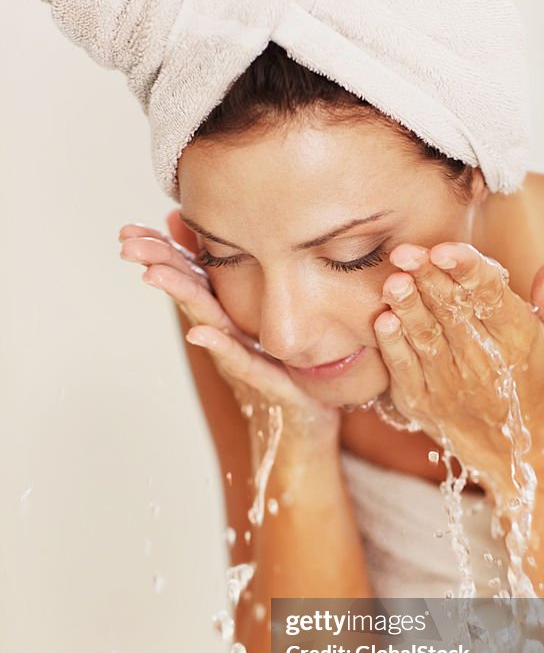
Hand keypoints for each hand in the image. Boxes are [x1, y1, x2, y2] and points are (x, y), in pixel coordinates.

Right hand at [118, 211, 339, 444]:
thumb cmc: (281, 367)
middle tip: (127, 245)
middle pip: (191, 292)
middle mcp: (228, 334)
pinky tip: (198, 332)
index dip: (160, 252)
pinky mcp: (267, 380)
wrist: (307, 421)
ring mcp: (243, 356)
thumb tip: (198, 238)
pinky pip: (241, 361)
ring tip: (153, 273)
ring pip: (207, 321)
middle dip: (159, 266)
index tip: (127, 231)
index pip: (190, 275)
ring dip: (181, 296)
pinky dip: (218, 346)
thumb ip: (229, 283)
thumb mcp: (256, 318)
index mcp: (227, 313)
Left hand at [373, 242, 543, 496]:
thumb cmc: (540, 383)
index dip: (467, 271)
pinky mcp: (422, 401)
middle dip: (427, 279)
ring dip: (407, 308)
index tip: (445, 249)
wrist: (515, 449)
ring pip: (425, 338)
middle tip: (405, 251)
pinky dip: (393, 346)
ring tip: (393, 280)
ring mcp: (449, 384)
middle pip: (451, 312)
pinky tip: (383, 321)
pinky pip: (405, 370)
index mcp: (517, 339)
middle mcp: (482, 362)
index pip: (490, 297)